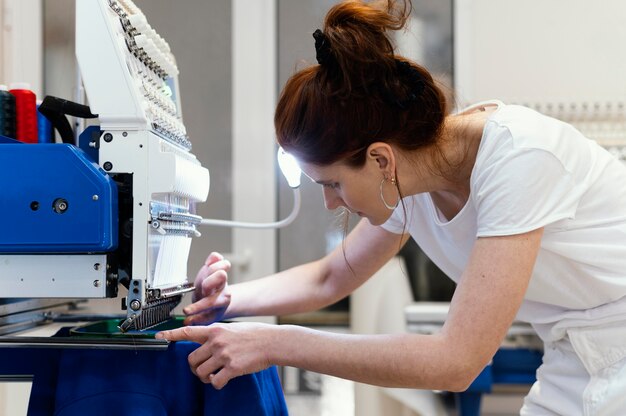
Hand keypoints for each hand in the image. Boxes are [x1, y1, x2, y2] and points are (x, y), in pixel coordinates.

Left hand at [156, 322, 274, 388]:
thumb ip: (217, 335)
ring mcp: (223, 355)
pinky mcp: (232, 368)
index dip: (171, 334)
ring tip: (215, 375)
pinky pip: (215, 382)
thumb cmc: (255, 335)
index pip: (188, 331)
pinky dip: (217, 383)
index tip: (159, 335)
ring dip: (205, 377)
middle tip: (205, 369)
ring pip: (200, 372)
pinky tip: (224, 379)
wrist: (272, 342)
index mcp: (215, 330)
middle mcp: (216, 342)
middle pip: (191, 359)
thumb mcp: (232, 329)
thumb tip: (206, 345)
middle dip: (196, 367)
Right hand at [184, 252, 231, 325]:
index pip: (211, 303)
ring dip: (211, 269)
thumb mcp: (205, 317)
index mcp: (220, 301)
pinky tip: (208, 263)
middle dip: (209, 281)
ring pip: (221, 266)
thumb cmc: (210, 308)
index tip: (186, 311)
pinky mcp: (217, 266)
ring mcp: (220, 276)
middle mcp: (222, 287)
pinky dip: (212, 258)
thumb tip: (187, 322)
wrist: (218, 299)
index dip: (198, 307)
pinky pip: (217, 257)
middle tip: (201, 288)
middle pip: (221, 276)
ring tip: (205, 275)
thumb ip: (197, 320)